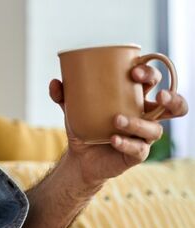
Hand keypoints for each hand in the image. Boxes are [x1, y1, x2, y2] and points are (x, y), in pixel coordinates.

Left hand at [49, 63, 187, 185]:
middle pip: (172, 105)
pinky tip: (113, 139)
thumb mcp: (71, 107)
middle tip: (158, 95)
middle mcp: (144, 115)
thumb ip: (63, 94)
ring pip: (155, 129)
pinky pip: (139, 149)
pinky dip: (126, 143)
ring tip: (117, 119)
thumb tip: (55, 82)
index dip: (149, 73)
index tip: (133, 71)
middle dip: (171, 98)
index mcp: (133, 97)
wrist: (79, 156)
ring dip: (139, 123)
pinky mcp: (137, 154)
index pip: (152, 80)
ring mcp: (143, 136)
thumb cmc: (84, 124)